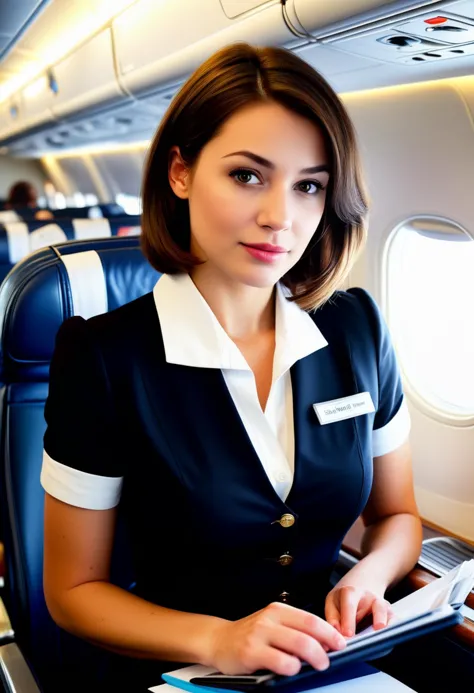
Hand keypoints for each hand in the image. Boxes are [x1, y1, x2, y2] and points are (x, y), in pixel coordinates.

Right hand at [208, 601, 345, 675]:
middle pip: (308, 632)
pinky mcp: (251, 652)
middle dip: (325, 648)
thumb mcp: (272, 625)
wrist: (219, 640)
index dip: (329, 632)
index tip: (341, 643)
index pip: (311, 619)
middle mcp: (269, 619)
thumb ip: (293, 629)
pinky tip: (292, 669)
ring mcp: (259, 634)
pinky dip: (292, 668)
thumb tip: (325, 642)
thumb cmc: (250, 635)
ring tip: (318, 666)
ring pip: (298, 645)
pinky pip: (280, 661)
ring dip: (314, 658)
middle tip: (329, 659)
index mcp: (278, 610)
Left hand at [325, 579, 393, 637]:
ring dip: (389, 626)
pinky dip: (393, 631)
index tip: (348, 635)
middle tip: (370, 638)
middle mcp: (371, 597)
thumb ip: (333, 617)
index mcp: (352, 592)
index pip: (351, 605)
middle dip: (377, 620)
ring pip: (391, 614)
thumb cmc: (344, 598)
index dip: (349, 620)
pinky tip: (386, 642)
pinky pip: (396, 623)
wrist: (361, 585)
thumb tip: (338, 634)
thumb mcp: (333, 601)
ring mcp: (383, 605)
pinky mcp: (391, 614)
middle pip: (377, 607)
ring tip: (382, 639)